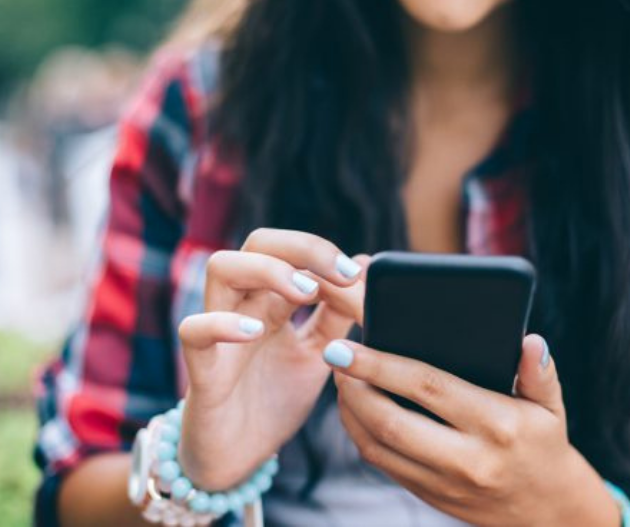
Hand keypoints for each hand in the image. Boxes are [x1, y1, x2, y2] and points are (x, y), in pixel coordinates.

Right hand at [177, 229, 367, 490]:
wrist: (238, 459)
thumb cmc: (273, 399)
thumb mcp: (318, 354)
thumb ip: (337, 314)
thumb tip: (364, 263)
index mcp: (273, 300)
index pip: (292, 250)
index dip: (326, 254)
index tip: (360, 275)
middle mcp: (244, 306)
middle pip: (258, 242)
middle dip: (302, 247)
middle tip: (341, 274)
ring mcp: (220, 333)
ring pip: (222, 268)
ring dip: (268, 270)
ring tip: (306, 293)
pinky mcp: (202, 370)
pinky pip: (193, 331)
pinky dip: (221, 324)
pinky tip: (256, 332)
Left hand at [326, 335, 620, 526]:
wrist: (547, 512)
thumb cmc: (545, 445)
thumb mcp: (551, 406)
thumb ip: (539, 371)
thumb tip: (531, 340)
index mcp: (496, 425)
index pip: (427, 387)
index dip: (382, 364)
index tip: (349, 345)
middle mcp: (467, 459)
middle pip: (391, 422)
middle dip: (354, 387)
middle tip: (333, 355)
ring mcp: (444, 484)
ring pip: (378, 447)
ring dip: (350, 411)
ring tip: (340, 377)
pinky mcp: (429, 497)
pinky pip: (383, 465)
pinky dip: (361, 435)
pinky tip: (356, 408)